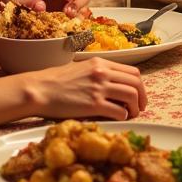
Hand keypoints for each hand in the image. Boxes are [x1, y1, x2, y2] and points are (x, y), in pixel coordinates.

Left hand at [2, 0, 89, 15]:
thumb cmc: (13, 2)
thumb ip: (29, 4)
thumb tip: (42, 7)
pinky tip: (73, 20)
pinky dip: (81, 13)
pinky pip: (81, 5)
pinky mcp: (67, 2)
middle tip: (68, 10)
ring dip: (80, 5)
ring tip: (69, 16)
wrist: (11, 9)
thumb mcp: (17, 2)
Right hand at [30, 57, 147, 120]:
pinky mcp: (94, 104)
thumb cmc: (56, 81)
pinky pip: (118, 111)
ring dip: (135, 108)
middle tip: (140, 107)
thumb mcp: (81, 68)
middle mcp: (103, 73)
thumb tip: (112, 83)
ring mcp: (99, 88)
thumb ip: (98, 72)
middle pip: (136, 83)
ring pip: (131, 96)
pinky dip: (123, 116)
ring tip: (131, 115)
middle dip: (142, 97)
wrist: (39, 89)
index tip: (139, 95)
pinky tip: (119, 119)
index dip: (140, 85)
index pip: (132, 72)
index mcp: (101, 63)